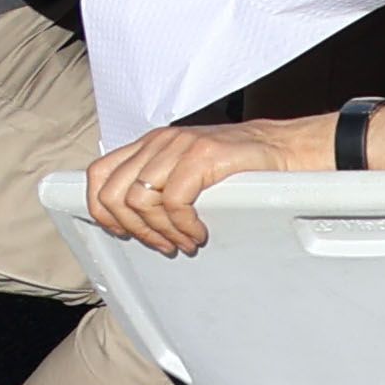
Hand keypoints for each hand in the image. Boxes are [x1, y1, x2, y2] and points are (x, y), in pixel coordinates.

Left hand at [84, 114, 311, 254]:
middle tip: (158, 243)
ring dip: (160, 231)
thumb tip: (129, 219)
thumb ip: (158, 182)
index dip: (101, 210)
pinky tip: (198, 232)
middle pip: (113, 193)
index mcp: (150, 144)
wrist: (285, 150)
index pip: (99, 175)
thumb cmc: (240, 166)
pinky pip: (173, 201)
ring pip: (140, 201)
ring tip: (181, 241)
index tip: (123, 232)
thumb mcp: (187, 169)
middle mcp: (160, 141)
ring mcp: (180, 145)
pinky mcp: (203, 154)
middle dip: (133, 228)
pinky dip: (183, 226)